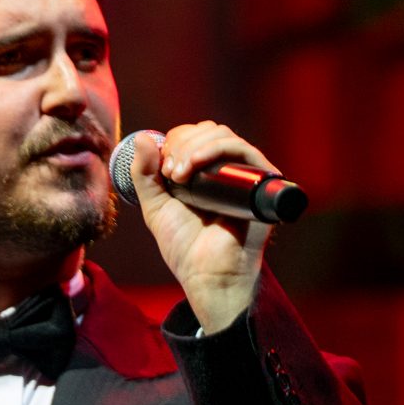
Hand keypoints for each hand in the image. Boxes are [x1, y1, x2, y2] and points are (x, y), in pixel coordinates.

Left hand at [124, 120, 276, 332]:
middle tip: (169, 173)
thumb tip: (143, 138)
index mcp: (204, 173)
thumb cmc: (184, 246)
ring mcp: (244, 176)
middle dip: (181, 144)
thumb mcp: (155, 205)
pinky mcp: (260, 183)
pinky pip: (243, 151)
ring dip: (194, 147)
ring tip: (178, 175)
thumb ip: (144, 174)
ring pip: (223, 135)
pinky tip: (194, 166)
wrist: (206, 274)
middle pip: (207, 130)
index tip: (161, 170)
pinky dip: (216, 149)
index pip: (193, 136)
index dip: (174, 142)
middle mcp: (226, 171)